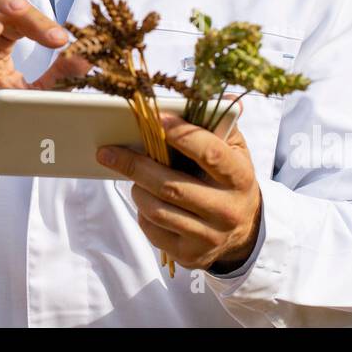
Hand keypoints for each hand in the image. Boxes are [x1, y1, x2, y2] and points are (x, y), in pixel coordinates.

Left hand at [97, 113, 261, 272]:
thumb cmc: (229, 181)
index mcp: (239, 178)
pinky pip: (152, 230)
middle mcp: (227, 210)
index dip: (182, 135)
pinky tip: (147, 199)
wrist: (242, 233)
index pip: (210, 153)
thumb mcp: (234, 152)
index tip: (156, 119)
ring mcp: (208, 237)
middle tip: (108, 152)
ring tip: (132, 176)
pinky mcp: (190, 256)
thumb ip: (221, 125)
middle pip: (172, 186)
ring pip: (156, 209)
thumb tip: (223, 95)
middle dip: (135, 166)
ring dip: (136, 188)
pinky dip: (142, 211)